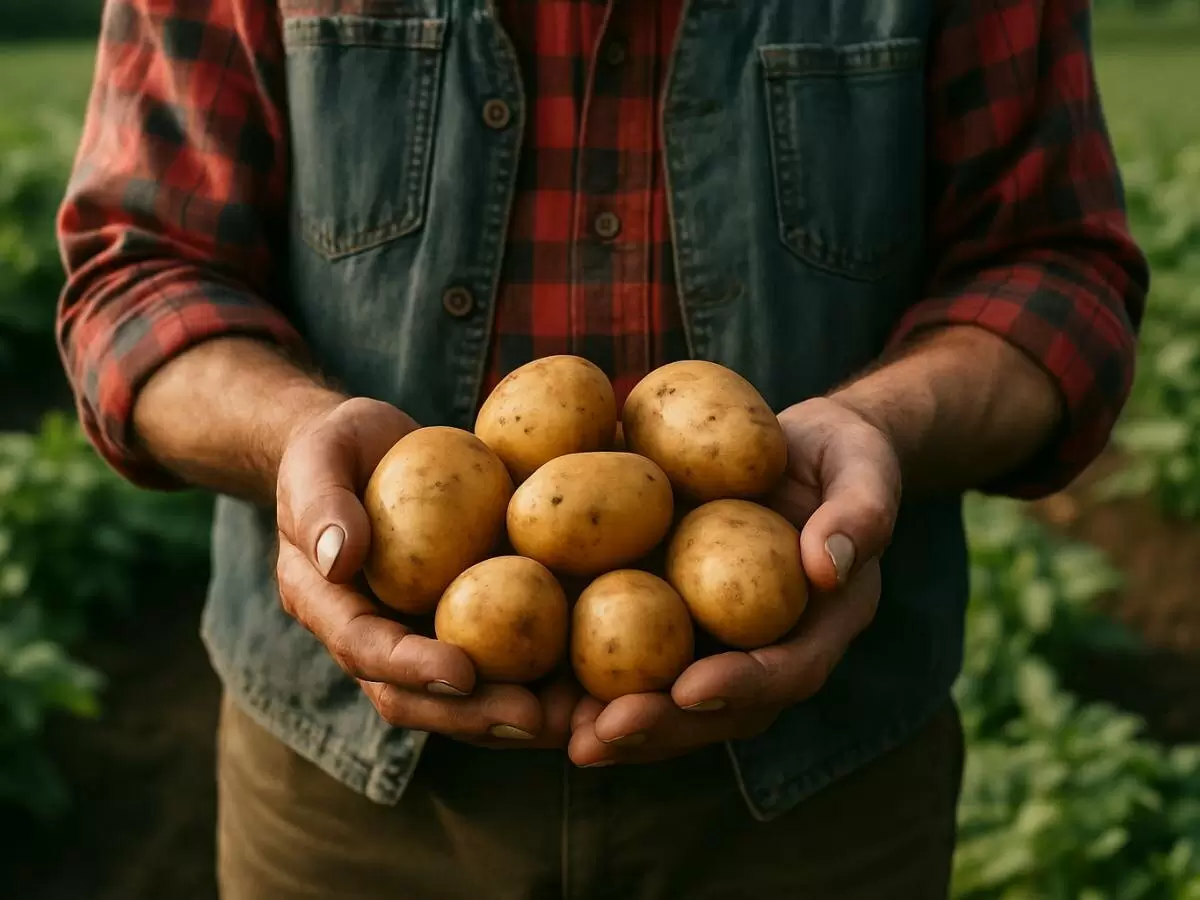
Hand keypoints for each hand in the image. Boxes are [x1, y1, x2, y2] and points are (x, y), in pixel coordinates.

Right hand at [274, 397, 577, 747]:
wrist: (366, 450)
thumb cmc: (336, 448)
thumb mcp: (319, 458)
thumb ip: (322, 502)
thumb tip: (339, 556)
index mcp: (328, 605)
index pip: (365, 649)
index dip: (412, 668)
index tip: (462, 671)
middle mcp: (373, 638)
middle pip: (418, 697)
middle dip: (473, 714)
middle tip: (533, 719)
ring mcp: (420, 637)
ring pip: (464, 699)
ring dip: (517, 717)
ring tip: (576, 721)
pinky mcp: (464, 625)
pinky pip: (501, 663)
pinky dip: (544, 682)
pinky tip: (594, 687)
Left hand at [566, 396, 899, 765]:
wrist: (802, 448)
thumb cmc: (842, 457)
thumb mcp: (865, 472)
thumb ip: (860, 515)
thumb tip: (828, 565)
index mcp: (819, 627)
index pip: (785, 672)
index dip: (740, 686)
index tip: (690, 690)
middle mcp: (763, 649)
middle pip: (713, 710)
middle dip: (657, 727)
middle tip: (602, 734)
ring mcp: (715, 641)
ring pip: (665, 700)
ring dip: (610, 721)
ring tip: (555, 731)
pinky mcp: (671, 619)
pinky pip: (631, 655)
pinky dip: (585, 675)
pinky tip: (533, 681)